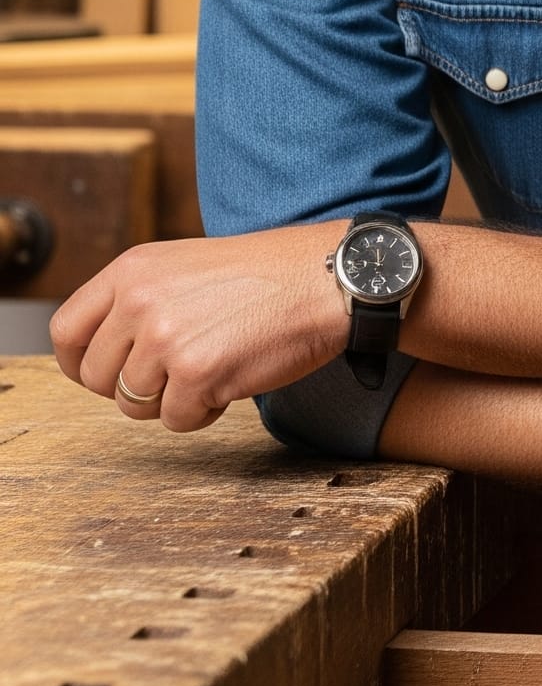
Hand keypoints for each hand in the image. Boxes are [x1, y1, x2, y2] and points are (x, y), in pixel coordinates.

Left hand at [49, 224, 351, 432]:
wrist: (331, 278)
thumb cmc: (271, 274)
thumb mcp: (188, 265)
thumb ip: (141, 299)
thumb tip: (106, 354)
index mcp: (133, 269)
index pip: (66, 331)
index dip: (80, 362)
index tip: (105, 373)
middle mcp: (140, 301)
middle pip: (97, 377)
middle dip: (134, 387)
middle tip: (178, 372)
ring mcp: (166, 339)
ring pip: (134, 405)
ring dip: (174, 399)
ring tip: (216, 368)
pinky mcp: (197, 374)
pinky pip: (177, 420)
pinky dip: (205, 412)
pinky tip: (234, 379)